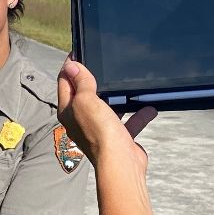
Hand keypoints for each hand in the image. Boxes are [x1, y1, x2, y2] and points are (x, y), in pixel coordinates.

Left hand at [57, 57, 156, 174]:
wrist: (120, 163)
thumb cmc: (100, 133)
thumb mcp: (86, 101)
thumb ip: (81, 83)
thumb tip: (71, 66)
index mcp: (69, 111)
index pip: (64, 82)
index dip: (70, 66)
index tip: (79, 50)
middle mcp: (82, 121)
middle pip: (85, 94)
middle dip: (94, 79)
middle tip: (103, 62)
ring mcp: (100, 130)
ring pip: (108, 107)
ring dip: (118, 97)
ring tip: (126, 82)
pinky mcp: (118, 137)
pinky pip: (129, 122)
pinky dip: (138, 115)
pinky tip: (149, 106)